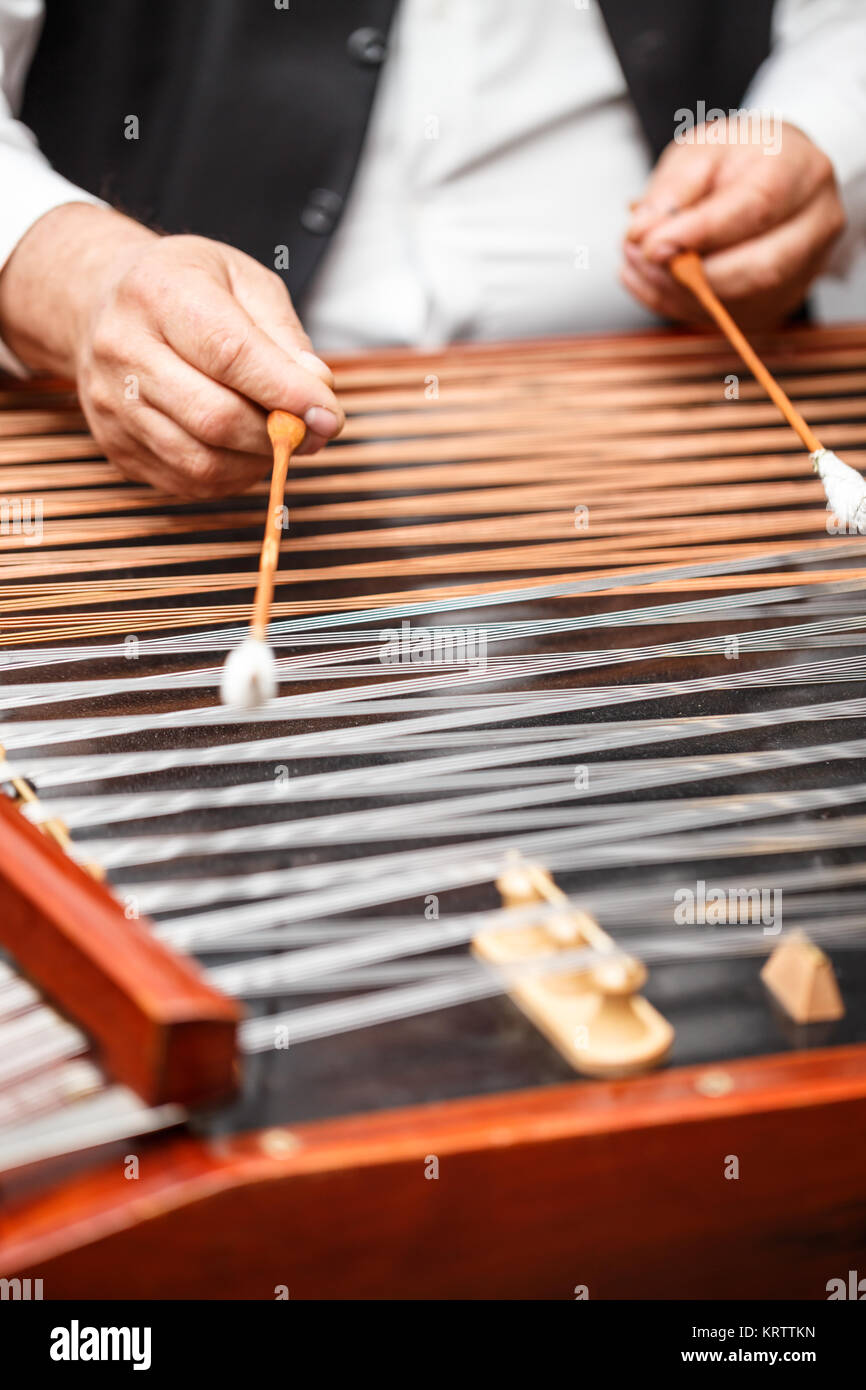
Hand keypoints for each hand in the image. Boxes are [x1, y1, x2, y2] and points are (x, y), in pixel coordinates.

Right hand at [0, 204, 343, 496]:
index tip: (329, 414)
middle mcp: (123, 348)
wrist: (101, 302)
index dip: (287, 393)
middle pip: (214, 417)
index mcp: (158, 292)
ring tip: (278, 439)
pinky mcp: (115, 444)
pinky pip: (186, 481)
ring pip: (201, 461)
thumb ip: (284, 337)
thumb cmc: (186, 288)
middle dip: (277, 435)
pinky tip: (244, 450)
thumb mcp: (243, 282)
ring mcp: (111, 402)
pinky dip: (231, 475)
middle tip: (312, 431)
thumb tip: (318, 392)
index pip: (230, 355)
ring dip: (257, 461)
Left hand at [621, 120, 844, 328]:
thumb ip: (674, 188)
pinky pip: (725, 319)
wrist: (772, 178)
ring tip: (637, 264)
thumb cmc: (739, 160)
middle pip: (759, 268)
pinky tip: (651, 280)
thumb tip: (644, 232)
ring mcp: (804, 270)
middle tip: (641, 258)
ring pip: (741, 302)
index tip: (652, 243)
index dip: (700, 232)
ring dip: (678, 292)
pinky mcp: (780, 302)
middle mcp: (816, 224)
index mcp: (802, 171)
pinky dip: (678, 304)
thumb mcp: (701, 150)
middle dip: (691, 274)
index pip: (756, 208)